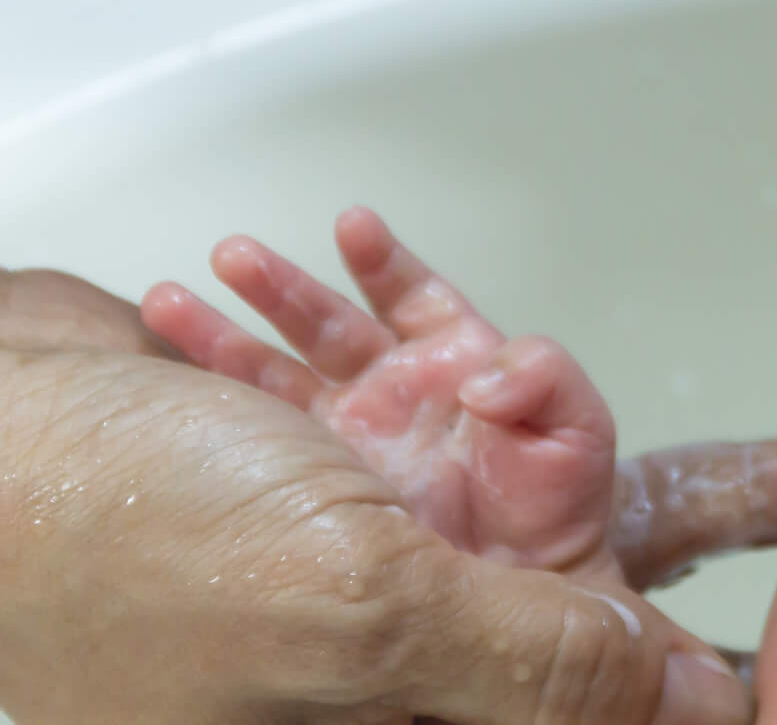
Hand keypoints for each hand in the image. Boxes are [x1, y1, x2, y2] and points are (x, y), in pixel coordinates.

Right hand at [0, 250, 776, 723]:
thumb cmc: (108, 550)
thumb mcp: (362, 608)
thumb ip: (531, 654)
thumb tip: (680, 699)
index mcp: (433, 669)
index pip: (614, 664)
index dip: (711, 640)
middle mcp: (401, 596)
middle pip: (568, 512)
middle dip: (572, 422)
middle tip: (585, 379)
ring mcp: (341, 512)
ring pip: (462, 409)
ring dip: (432, 333)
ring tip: (383, 292)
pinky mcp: (281, 441)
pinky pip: (355, 363)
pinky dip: (341, 306)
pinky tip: (328, 254)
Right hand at [143, 207, 626, 585]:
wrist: (531, 588)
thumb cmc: (556, 503)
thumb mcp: (573, 424)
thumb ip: (543, 376)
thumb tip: (483, 378)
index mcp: (453, 356)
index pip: (410, 293)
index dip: (381, 260)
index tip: (352, 225)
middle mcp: (392, 388)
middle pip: (326, 325)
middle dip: (280, 288)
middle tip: (233, 254)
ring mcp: (350, 434)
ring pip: (277, 374)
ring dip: (224, 339)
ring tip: (167, 300)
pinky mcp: (319, 485)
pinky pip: (264, 436)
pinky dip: (220, 408)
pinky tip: (173, 385)